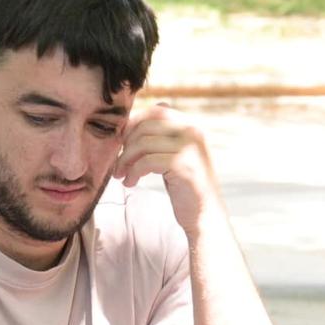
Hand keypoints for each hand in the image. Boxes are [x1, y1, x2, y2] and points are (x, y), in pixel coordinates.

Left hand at [113, 103, 222, 236]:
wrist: (206, 215)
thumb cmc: (185, 186)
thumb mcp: (175, 155)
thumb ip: (163, 136)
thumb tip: (134, 118)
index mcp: (192, 126)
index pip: (157, 110)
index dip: (134, 123)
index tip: (122, 142)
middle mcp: (193, 132)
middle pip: (146, 126)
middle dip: (126, 143)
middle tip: (119, 163)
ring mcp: (189, 148)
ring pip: (143, 143)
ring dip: (125, 160)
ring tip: (121, 175)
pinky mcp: (183, 166)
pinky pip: (147, 161)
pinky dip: (133, 172)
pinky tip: (130, 183)